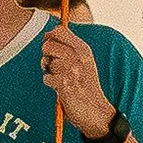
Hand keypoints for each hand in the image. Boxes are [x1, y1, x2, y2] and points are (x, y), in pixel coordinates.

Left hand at [40, 23, 118, 141]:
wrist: (97, 111)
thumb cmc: (87, 87)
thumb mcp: (85, 63)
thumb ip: (71, 49)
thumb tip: (49, 36)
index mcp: (84, 50)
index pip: (60, 31)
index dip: (49, 36)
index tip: (49, 43)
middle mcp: (78, 57)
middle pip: (48, 45)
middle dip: (46, 55)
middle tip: (54, 65)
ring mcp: (71, 70)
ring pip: (45, 62)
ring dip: (49, 72)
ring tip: (61, 79)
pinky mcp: (63, 83)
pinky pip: (46, 77)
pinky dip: (50, 84)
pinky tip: (61, 89)